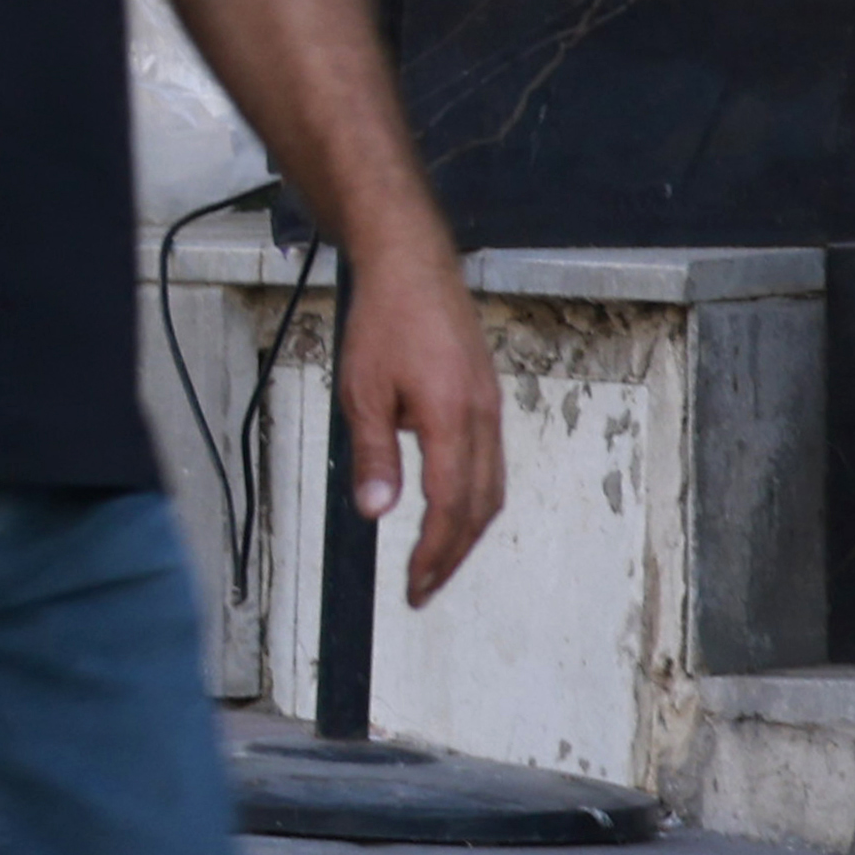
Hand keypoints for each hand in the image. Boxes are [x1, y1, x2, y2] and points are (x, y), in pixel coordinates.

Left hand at [346, 254, 508, 603]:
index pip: (450, 507)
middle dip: (454, 555)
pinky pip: (490, 464)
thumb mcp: (362, 390)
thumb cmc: (383, 321)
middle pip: (480, 507)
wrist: (412, 267)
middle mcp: (482, 419)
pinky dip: (473, 499)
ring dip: (467, 532)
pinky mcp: (486, 400)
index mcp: (452, 419)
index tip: (415, 586)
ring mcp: (490, 410)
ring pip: (492, 489)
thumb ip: (374, 454)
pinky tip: (450, 511)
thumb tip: (377, 513)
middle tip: (424, 588)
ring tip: (437, 562)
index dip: (435, 553)